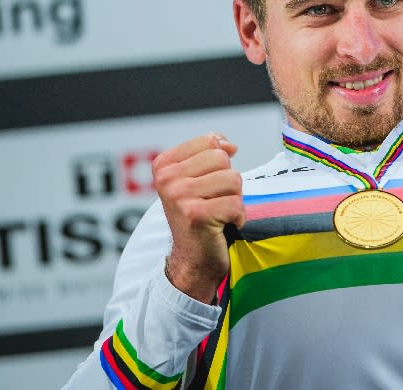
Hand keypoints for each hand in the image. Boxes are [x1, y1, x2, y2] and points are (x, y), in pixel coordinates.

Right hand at [152, 133, 242, 302]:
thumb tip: (229, 144)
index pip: (210, 141)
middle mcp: (167, 179)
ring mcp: (179, 196)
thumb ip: (210, 153)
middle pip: (222, 159)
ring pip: (233, 179)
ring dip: (234, 200)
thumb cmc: (200, 217)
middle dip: (228, 182)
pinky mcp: (195, 215)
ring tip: (219, 214)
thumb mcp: (198, 179)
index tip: (209, 185)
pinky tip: (223, 227)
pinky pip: (236, 204)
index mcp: (164, 165)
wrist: (192, 261)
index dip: (220, 162)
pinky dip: (238, 217)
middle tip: (214, 203)